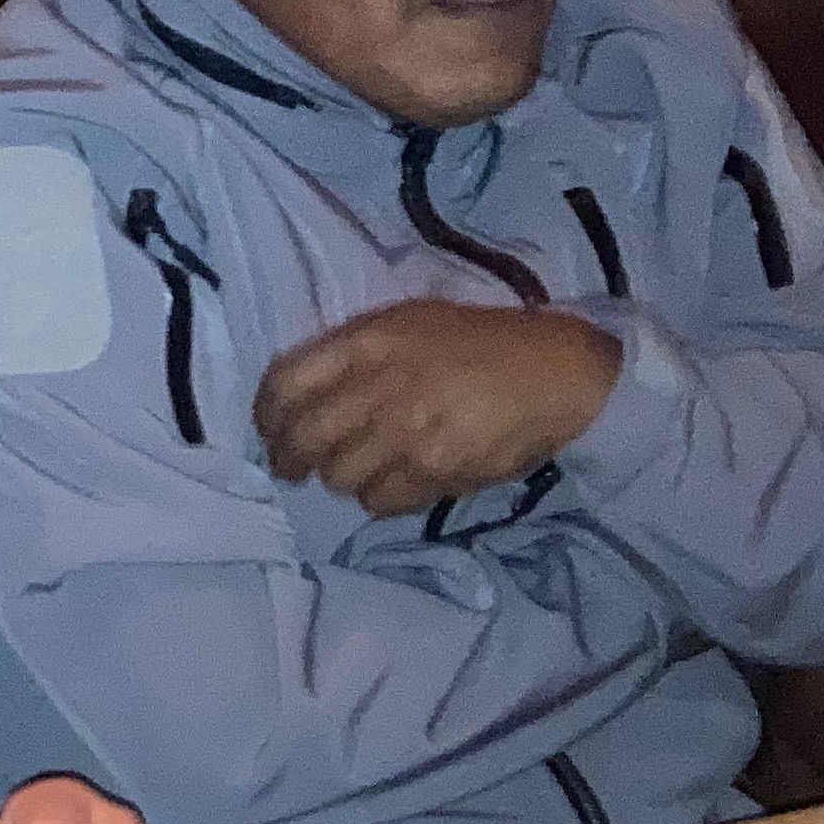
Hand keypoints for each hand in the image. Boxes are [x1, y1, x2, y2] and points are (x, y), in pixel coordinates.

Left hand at [253, 299, 622, 517]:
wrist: (557, 371)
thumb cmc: (480, 342)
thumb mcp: (408, 322)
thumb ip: (352, 352)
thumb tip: (303, 393)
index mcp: (367, 341)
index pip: (284, 383)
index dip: (266, 414)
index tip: (270, 428)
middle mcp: (378, 386)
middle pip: (303, 438)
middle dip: (290, 459)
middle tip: (292, 468)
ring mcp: (406, 432)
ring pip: (338, 477)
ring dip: (340, 479)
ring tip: (357, 470)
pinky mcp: (435, 471)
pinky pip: (380, 501)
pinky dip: (379, 498)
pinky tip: (394, 483)